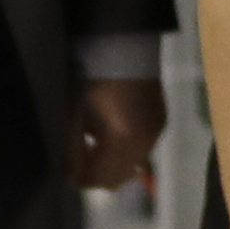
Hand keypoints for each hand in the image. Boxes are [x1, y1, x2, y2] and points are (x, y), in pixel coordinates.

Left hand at [73, 75, 166, 193]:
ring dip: (114, 165)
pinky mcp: (161, 122)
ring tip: (95, 149)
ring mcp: (156, 133)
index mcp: (123, 141)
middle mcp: (145, 143)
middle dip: (100, 176)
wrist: (124, 47)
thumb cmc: (92, 79)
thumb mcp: (75, 114)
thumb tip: (70, 175)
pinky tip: (113, 136)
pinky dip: (127, 152)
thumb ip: (74, 148)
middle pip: (121, 177)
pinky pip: (143, 150)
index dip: (84, 181)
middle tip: (80, 166)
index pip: (103, 178)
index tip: (68, 176)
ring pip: (134, 166)